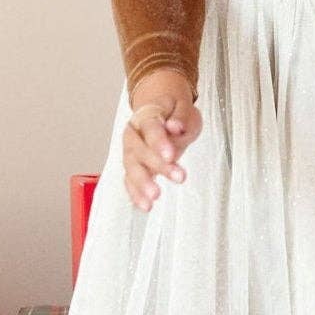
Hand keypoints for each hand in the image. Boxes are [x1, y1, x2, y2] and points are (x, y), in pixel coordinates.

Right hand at [122, 72, 201, 210]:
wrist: (161, 110)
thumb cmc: (174, 110)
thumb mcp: (184, 108)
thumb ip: (180, 118)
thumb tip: (175, 126)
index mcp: (146, 115)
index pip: (151, 128)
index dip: (159, 141)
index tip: (171, 155)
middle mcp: (133, 134)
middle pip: (140, 150)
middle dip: (158, 165)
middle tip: (179, 176)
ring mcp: (130, 151)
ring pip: (132, 168)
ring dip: (143, 184)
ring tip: (156, 197)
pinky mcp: (133, 167)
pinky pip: (130, 181)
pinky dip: (136, 194)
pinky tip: (145, 206)